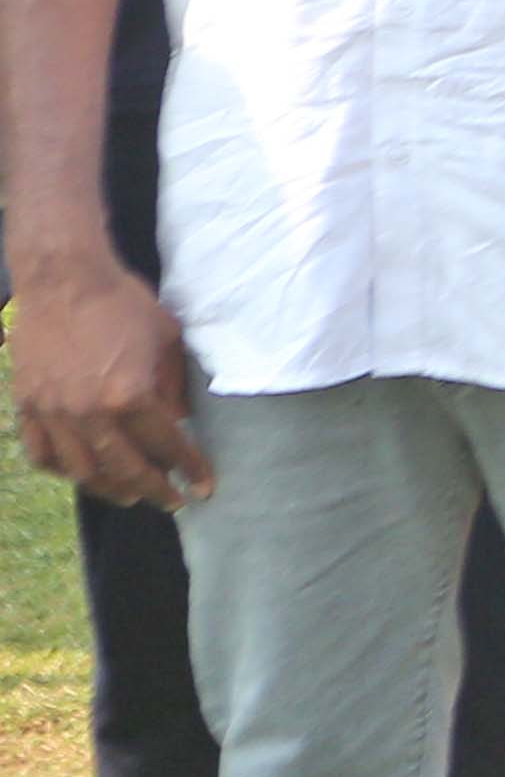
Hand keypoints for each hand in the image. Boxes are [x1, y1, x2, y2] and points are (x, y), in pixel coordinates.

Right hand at [11, 264, 202, 507]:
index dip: (189, 468)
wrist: (64, 277)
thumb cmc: (123, 302)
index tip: (203, 485)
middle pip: (125, 470)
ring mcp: (54, 411)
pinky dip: (62, 469)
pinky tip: (81, 471)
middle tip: (172, 500)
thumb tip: (177, 423)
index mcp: (130, 395)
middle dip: (154, 490)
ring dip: (109, 488)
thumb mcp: (167, 340)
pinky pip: (41, 452)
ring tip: (130, 494)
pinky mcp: (28, 404)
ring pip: (81, 470)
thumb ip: (174, 387)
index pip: (166, 446)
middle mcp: (89, 412)